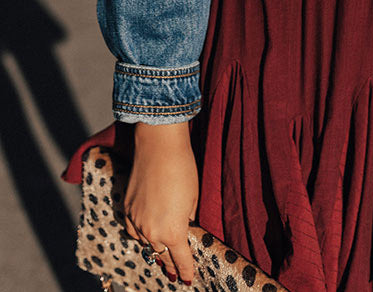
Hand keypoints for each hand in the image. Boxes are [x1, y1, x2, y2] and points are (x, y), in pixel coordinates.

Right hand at [123, 123, 198, 283]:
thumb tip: (183, 224)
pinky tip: (143, 236)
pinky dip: (139, 235)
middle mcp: (152, 231)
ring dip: (154, 248)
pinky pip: (132, 230)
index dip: (186, 271)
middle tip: (175, 274)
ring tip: (160, 255)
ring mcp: (137, 220)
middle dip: (170, 264)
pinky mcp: (127, 208)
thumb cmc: (183, 169)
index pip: (181, 260)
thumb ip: (187, 218)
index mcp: (174, 231)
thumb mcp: (193, 198)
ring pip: (145, 243)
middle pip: (161, 254)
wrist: (159, 146)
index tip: (189, 280)